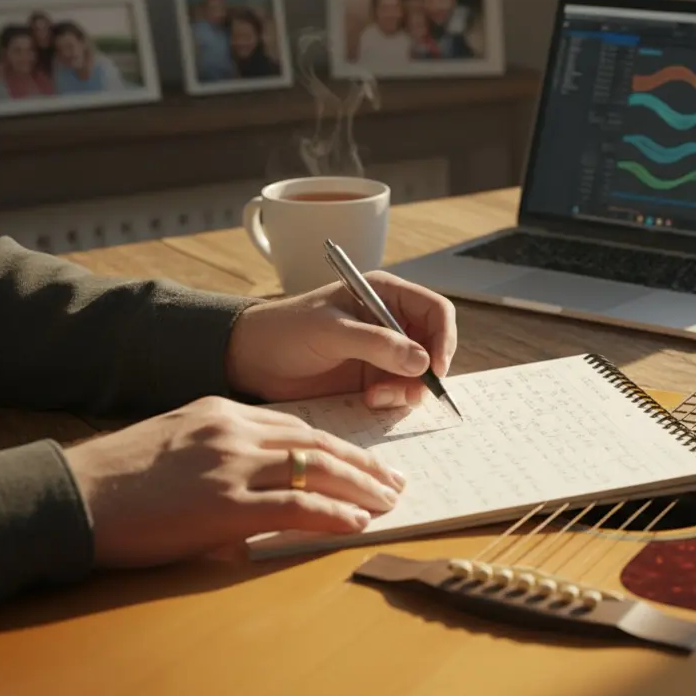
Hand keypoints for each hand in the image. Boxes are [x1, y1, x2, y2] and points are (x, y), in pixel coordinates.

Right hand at [63, 396, 405, 568]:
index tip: (363, 460)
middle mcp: (235, 431)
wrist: (73, 495)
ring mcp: (232, 466)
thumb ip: (222, 451)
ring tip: (388, 503)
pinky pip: (298, 508)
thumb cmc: (118, 479)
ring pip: (318, 471)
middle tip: (394, 480)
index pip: (299, 424)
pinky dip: (335, 516)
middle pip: (319, 442)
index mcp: (223, 411)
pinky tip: (357, 523)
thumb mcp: (177, 443)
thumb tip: (260, 478)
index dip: (338, 445)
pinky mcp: (226, 506)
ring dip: (361, 489)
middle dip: (363, 464)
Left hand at [225, 271, 456, 407]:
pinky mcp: (372, 379)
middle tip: (409, 392)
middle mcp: (391, 322)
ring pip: (420, 374)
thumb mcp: (331, 332)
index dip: (444, 339)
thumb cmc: (286, 331)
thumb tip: (422, 361)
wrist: (250, 360)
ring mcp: (383, 353)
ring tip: (376, 397)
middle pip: (434, 346)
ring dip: (407, 390)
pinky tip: (368, 400)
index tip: (435, 369)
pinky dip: (393, 400)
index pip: (435, 311)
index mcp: (385, 295)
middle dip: (427, 371)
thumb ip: (377, 344)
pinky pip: (400, 392)